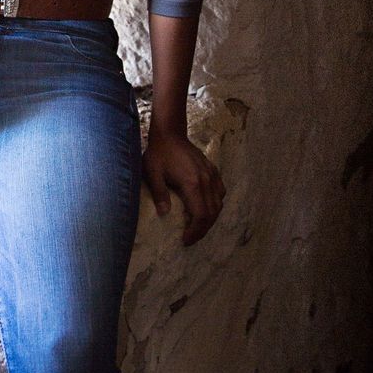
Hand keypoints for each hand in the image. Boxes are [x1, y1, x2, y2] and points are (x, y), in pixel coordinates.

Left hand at [142, 127, 224, 245]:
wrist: (170, 133)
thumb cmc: (158, 153)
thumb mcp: (153, 173)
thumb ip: (159, 194)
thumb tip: (164, 214)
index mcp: (192, 183)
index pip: (201, 215)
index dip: (196, 231)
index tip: (186, 240)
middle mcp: (206, 180)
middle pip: (212, 213)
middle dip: (203, 229)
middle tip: (191, 239)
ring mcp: (211, 174)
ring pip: (219, 203)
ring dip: (210, 219)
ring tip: (197, 228)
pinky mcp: (212, 170)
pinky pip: (220, 192)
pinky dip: (216, 204)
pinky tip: (206, 209)